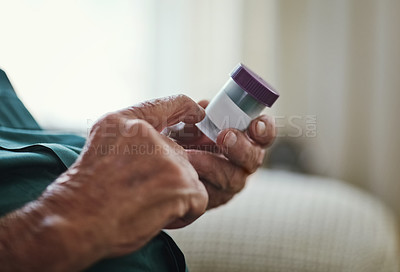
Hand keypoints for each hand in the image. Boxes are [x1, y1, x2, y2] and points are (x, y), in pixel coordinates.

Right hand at [37, 96, 207, 259]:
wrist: (74, 223)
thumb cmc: (83, 195)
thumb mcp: (102, 149)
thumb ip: (132, 139)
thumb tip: (163, 144)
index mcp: (123, 122)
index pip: (166, 104)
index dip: (186, 108)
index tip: (196, 114)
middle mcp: (146, 133)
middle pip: (178, 152)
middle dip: (168, 176)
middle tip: (142, 193)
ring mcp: (165, 156)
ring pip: (188, 176)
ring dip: (174, 195)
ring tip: (145, 206)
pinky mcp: (179, 181)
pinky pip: (198, 198)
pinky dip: (185, 212)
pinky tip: (160, 216)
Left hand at [167, 100, 275, 208]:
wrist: (158, 163)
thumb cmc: (177, 138)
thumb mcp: (185, 120)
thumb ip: (197, 111)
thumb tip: (204, 106)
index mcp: (243, 138)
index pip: (264, 134)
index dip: (265, 129)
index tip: (255, 125)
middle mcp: (241, 162)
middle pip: (254, 158)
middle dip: (241, 147)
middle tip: (224, 136)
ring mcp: (230, 182)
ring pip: (234, 178)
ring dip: (212, 164)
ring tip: (189, 154)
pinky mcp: (213, 199)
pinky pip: (212, 195)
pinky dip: (198, 181)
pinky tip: (184, 170)